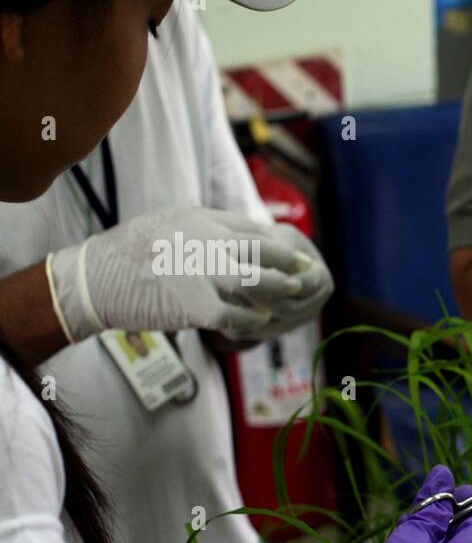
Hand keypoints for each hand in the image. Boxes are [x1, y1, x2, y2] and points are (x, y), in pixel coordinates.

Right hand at [47, 208, 321, 341]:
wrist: (95, 279)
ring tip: (293, 293)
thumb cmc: (127, 253)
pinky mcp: (199, 306)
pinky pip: (240, 316)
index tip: (291, 249)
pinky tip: (263, 322)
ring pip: (259, 281)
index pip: (251, 227)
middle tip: (306, 268)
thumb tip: (234, 236)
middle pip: (263, 249)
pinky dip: (254, 321)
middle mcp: (207, 242)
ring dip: (279, 289)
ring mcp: (205, 274)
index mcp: (200, 219)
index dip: (275, 240)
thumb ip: (202, 228)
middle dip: (288, 260)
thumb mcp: (167, 223)